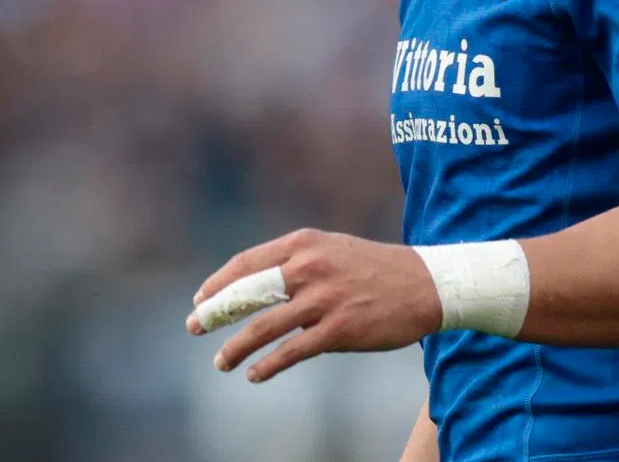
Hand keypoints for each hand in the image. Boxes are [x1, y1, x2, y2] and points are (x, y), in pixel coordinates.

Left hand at [186, 228, 441, 381]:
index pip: (247, 262)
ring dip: (236, 346)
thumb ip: (296, 261)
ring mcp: (323, 299)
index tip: (201, 299)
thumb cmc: (374, 268)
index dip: (219, 283)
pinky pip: (292, 351)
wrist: (424, 284)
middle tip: (193, 327)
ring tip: (221, 362)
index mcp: (304, 243)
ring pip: (264, 325)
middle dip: (215, 312)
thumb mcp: (331, 249)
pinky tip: (255, 375)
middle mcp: (309, 267)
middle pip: (247, 292)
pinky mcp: (339, 329)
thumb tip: (258, 286)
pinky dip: (268, 365)